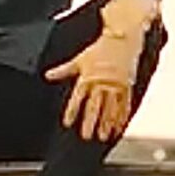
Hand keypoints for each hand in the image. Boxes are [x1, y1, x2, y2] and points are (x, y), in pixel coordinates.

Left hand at [45, 0, 157, 141]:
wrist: (122, 39)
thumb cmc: (100, 48)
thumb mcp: (79, 59)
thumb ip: (63, 70)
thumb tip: (47, 75)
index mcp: (88, 77)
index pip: (78, 98)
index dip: (72, 111)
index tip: (68, 123)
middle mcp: (102, 83)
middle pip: (95, 106)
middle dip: (90, 122)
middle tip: (86, 136)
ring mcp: (115, 86)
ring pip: (110, 108)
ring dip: (106, 124)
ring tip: (102, 136)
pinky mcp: (127, 87)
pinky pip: (124, 105)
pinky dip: (121, 117)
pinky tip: (117, 128)